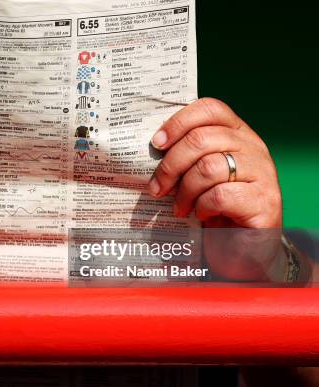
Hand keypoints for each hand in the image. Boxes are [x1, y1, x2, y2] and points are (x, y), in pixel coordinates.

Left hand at [149, 98, 282, 279]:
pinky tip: (202, 215)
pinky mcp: (265, 202)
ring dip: (185, 190)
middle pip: (202, 138)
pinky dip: (203, 206)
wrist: (244, 251)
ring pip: (209, 166)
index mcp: (238, 134)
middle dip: (171, 164)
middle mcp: (254, 148)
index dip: (178, 122)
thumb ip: (187, 157)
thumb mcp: (199, 177)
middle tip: (157, 188)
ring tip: (180, 207)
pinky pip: (221, 194)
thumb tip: (152, 147)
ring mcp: (263, 174)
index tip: (156, 144)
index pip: (210, 109)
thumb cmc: (215, 210)